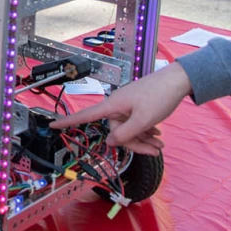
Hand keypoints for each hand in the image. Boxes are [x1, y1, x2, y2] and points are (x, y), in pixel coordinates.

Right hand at [50, 63, 193, 153]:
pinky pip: (136, 123)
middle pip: (117, 130)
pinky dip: (146, 131)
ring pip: (129, 128)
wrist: (178, 81)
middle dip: (135, 142)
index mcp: (113, 105)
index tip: (52, 125)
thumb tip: (109, 141)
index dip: (69, 121)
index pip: (86, 115)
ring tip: (160, 146)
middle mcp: (118, 105)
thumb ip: (124, 134)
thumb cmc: (159, 97)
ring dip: (144, 139)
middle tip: (154, 149)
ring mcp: (128, 105)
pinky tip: (158, 136)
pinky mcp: (138, 106)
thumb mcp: (143, 119)